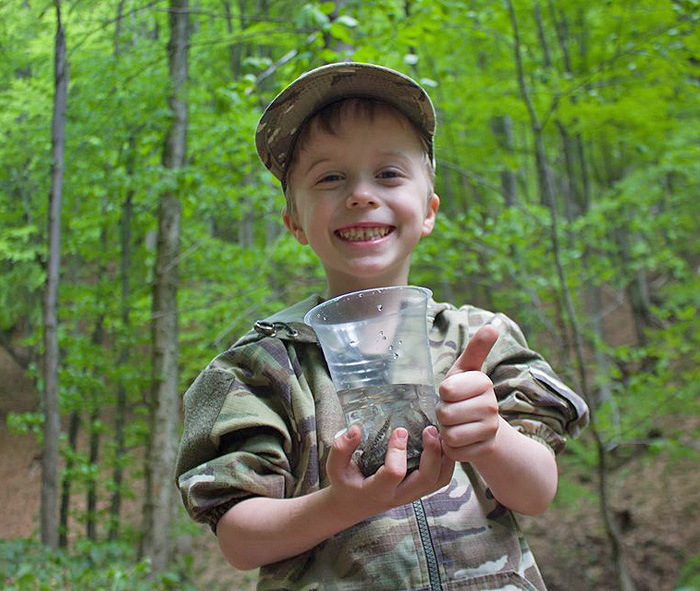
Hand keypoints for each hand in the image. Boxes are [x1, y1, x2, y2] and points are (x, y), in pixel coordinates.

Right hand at [325, 423, 453, 521]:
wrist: (353, 506)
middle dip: (432, 453)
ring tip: (441, 434)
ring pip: (438, 481)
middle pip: (426, 479)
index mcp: (377, 491)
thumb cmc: (345, 483)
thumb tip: (356, 429)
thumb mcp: (334, 467)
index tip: (399, 430)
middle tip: (430, 429)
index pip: (394, 473)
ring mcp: (411, 495)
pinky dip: (446, 462)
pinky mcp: (418, 490)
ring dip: (444, 458)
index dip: (398, 451)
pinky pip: (440, 480)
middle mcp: (398, 496)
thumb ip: (341, 448)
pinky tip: (442, 443)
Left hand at [436, 325, 499, 462]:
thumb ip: (476, 348)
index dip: (443, 394)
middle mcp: (492, 406)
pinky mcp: (485, 451)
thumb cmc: (464, 392)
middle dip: (442, 414)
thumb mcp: (465, 369)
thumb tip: (492, 326)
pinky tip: (460, 440)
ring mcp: (491, 430)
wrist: (480, 425)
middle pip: (446, 414)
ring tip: (455, 424)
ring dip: (445, 431)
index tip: (452, 393)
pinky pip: (454, 451)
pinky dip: (449, 448)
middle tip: (452, 411)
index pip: (446, 390)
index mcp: (484, 382)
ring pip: (449, 434)